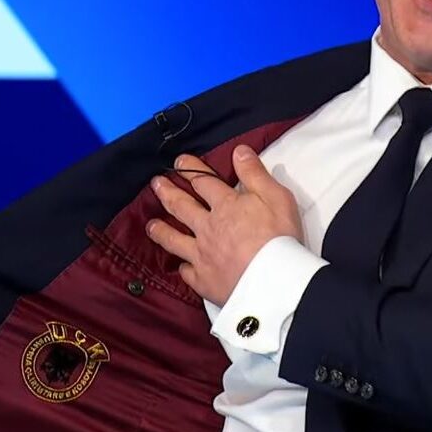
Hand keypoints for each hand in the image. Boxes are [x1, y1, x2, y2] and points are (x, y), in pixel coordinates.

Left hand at [147, 145, 302, 305]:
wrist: (274, 280)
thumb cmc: (279, 237)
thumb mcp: (275, 196)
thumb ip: (255, 173)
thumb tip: (239, 151)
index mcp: (225, 206)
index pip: (203, 181)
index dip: (190, 168)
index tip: (179, 161)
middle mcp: (207, 228)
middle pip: (182, 207)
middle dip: (167, 193)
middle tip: (156, 184)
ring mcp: (202, 255)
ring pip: (175, 240)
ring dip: (162, 230)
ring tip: (151, 224)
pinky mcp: (204, 280)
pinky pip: (187, 272)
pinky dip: (182, 267)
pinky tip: (180, 266)